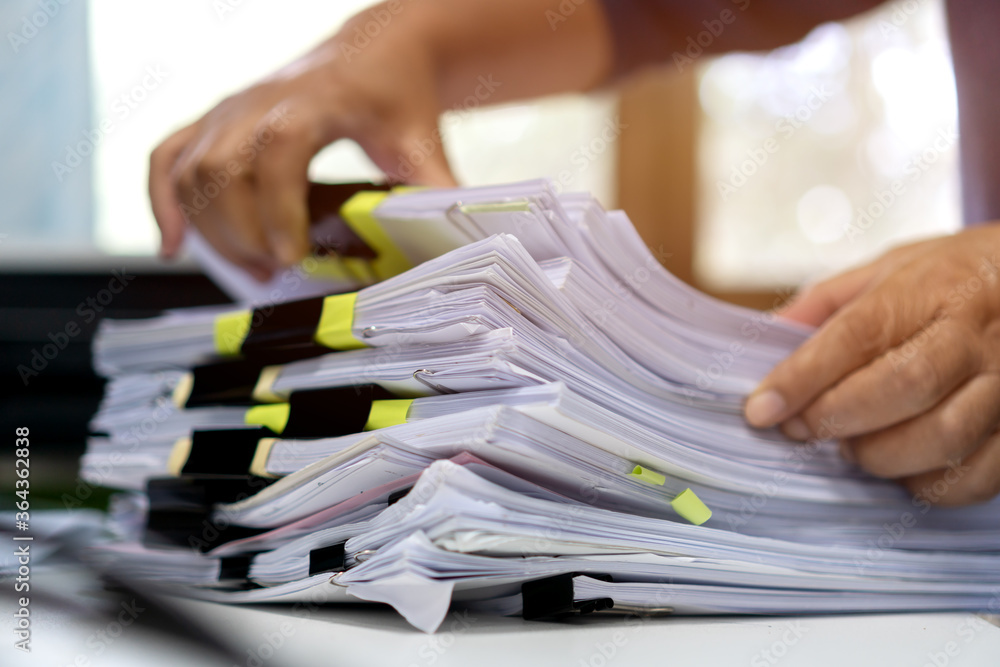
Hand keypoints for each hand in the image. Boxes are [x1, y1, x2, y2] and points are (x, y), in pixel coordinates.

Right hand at [149, 4, 457, 280]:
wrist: (373, 49)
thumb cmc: (396, 93)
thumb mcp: (420, 140)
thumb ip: (433, 191)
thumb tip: (455, 247)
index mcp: (316, 101)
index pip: (279, 148)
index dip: (278, 206)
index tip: (291, 256)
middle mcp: (260, 101)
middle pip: (224, 168)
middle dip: (244, 234)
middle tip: (278, 276)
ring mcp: (230, 109)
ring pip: (192, 171)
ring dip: (212, 230)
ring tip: (253, 271)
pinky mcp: (213, 120)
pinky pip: (167, 158)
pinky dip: (163, 203)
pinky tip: (175, 246)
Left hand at [744, 225, 999, 505]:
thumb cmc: (955, 278)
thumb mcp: (889, 268)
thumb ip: (826, 303)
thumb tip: (768, 334)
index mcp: (931, 289)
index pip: (857, 334)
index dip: (802, 377)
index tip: (761, 409)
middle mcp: (976, 335)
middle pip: (903, 387)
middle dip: (837, 418)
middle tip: (802, 429)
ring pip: (943, 437)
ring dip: (880, 455)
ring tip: (852, 446)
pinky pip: (979, 475)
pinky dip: (929, 485)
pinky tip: (903, 469)